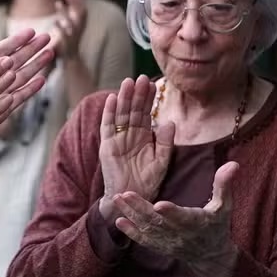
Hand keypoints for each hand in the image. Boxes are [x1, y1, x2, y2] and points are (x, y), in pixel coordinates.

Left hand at [48, 0, 86, 59]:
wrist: (71, 66)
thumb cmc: (68, 47)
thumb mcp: (69, 31)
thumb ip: (67, 19)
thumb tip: (62, 3)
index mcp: (79, 27)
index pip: (82, 12)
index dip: (79, 2)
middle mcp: (78, 32)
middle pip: (79, 15)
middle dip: (75, 3)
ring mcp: (73, 40)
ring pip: (72, 24)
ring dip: (65, 13)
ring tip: (57, 2)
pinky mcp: (68, 48)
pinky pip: (66, 37)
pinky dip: (61, 29)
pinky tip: (55, 22)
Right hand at [98, 75, 173, 220]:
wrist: (132, 199)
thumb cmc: (147, 183)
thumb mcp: (162, 162)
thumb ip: (165, 143)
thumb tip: (169, 122)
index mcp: (144, 137)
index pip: (146, 113)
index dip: (149, 99)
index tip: (154, 83)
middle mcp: (130, 135)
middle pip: (133, 110)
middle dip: (137, 94)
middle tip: (141, 77)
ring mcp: (117, 139)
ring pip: (120, 114)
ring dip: (123, 98)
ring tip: (127, 82)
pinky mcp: (107, 147)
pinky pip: (107, 127)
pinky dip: (108, 113)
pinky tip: (111, 99)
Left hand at [112, 161, 239, 276]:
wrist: (211, 256)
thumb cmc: (218, 226)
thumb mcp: (224, 207)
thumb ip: (224, 186)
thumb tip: (233, 163)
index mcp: (197, 223)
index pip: (183, 217)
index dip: (171, 212)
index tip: (159, 204)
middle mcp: (180, 234)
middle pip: (158, 222)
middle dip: (141, 208)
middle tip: (125, 193)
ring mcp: (168, 242)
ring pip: (148, 229)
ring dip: (131, 214)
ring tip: (117, 198)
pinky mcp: (160, 246)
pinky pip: (144, 240)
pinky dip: (131, 232)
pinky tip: (118, 221)